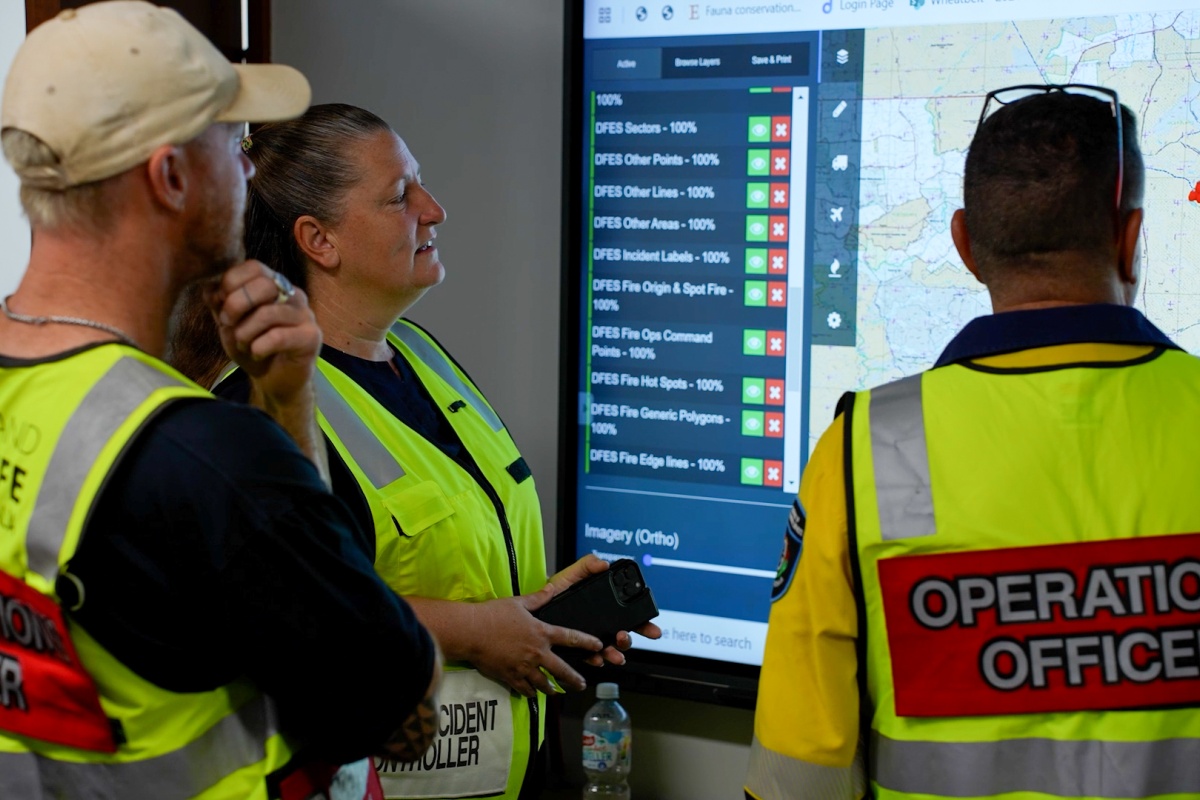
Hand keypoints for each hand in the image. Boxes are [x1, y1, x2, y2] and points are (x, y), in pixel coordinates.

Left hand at [204, 261, 320, 405]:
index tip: (221, 306)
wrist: (275, 381)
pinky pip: (278, 337)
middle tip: (228, 325)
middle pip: (263, 285)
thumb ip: (220, 303)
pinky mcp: (311, 337)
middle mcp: (293, 295)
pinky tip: (257, 354)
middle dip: (235, 306)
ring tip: (244, 345)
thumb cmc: (253, 348)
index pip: (254, 267)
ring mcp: (305, 315)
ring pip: (268, 313)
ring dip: (245, 333)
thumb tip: (210, 287)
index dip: (231, 283)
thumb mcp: (229, 323)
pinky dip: (258, 348)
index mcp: (274, 285)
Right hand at [466, 588, 602, 697]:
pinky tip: (533, 693)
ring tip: (557, 692)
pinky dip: (530, 692)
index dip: (587, 643)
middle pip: (562, 670)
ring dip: (552, 689)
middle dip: (574, 679)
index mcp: (541, 633)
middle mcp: (537, 653)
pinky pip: (525, 689)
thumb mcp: (518, 603)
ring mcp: (524, 668)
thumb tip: (552, 587)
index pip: (571, 638)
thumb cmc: (494, 614)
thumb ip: (538, 597)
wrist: (471, 632)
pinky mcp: (511, 677)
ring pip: (544, 684)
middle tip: (582, 685)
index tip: (598, 647)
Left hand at [546, 555, 662, 667]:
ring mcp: (591, 639)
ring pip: (610, 650)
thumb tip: (603, 563)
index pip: (630, 615)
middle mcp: (601, 625)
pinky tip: (596, 658)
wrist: (532, 608)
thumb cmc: (554, 590)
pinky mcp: (578, 650)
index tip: (649, 625)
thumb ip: (587, 565)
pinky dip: (596, 660)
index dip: (643, 622)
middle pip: (624, 636)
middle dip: (630, 640)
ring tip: (613, 652)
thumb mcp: (571, 575)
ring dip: (615, 652)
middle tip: (624, 636)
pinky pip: (591, 658)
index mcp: (605, 607)